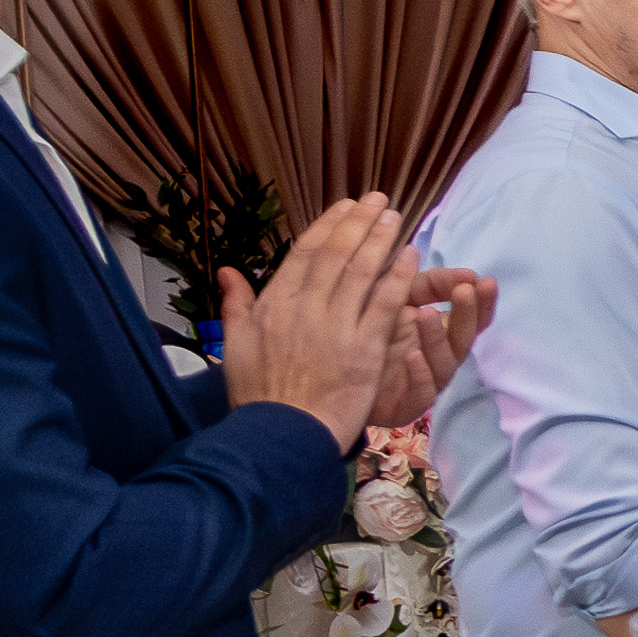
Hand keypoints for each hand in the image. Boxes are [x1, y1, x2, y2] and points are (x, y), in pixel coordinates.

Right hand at [221, 194, 413, 446]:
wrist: (279, 435)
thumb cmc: (258, 396)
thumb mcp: (235, 346)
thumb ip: (235, 304)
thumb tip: (227, 271)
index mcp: (274, 304)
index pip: (304, 253)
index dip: (328, 226)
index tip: (345, 206)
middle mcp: (304, 307)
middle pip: (336, 254)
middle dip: (359, 223)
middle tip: (379, 201)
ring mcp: (335, 326)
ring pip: (361, 271)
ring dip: (381, 240)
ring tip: (396, 217)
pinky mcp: (363, 348)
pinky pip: (384, 304)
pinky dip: (398, 278)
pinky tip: (410, 256)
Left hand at [366, 271, 494, 435]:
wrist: (341, 374)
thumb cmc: (374, 330)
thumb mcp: (400, 297)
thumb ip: (430, 285)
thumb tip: (467, 273)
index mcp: (444, 333)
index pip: (473, 319)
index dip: (483, 302)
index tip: (486, 281)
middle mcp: (442, 358)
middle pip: (464, 339)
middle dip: (467, 314)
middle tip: (464, 291)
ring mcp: (427, 382)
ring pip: (443, 365)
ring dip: (437, 338)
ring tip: (426, 314)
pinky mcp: (409, 404)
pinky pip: (422, 392)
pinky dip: (419, 373)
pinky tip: (411, 354)